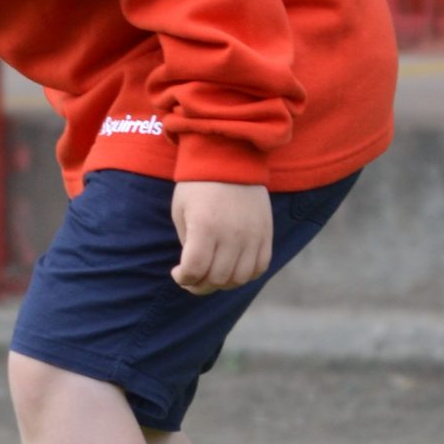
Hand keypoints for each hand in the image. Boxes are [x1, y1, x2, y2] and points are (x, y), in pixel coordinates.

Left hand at [171, 180, 272, 295]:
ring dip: (223, 283)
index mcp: (204, 226)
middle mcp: (231, 234)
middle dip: (199, 285)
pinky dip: (245, 275)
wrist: (229, 157)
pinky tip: (233, 268)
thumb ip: (187, 244)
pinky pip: (260, 267)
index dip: (183, 278)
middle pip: (217, 278)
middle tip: (192, 279)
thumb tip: (194, 270)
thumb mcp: (180, 211)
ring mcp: (252, 235)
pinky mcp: (266, 233)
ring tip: (212, 274)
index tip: (178, 273)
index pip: (195, 270)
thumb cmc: (197, 185)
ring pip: (239, 278)